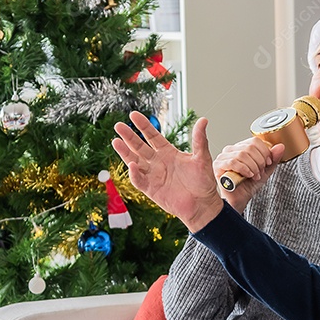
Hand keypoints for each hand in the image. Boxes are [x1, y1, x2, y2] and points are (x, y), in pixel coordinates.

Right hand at [113, 113, 222, 231]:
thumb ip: (199, 140)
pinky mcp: (151, 189)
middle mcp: (158, 162)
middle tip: (118, 125)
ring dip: (125, 152)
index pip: (152, 136)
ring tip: (115, 141)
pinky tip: (131, 165)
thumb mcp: (202, 158)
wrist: (202, 205)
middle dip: (129, 136)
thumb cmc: (203, 182)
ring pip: (134, 161)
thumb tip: (204, 120)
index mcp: (168, 152)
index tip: (134, 114)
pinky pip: (139, 180)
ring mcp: (153, 175)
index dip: (143, 126)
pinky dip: (134, 173)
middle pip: (139, 146)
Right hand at [213, 137, 286, 211]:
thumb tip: (280, 146)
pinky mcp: (218, 165)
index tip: (268, 163)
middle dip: (259, 162)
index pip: (254, 141)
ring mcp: (223, 156)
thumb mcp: (265, 171)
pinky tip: (247, 175)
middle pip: (249, 147)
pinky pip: (233, 162)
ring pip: (242, 154)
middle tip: (260, 173)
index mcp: (242, 147)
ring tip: (254, 176)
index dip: (264, 152)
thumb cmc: (248, 185)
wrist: (240, 199)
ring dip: (252, 167)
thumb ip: (273, 159)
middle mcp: (231, 150)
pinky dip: (244, 169)